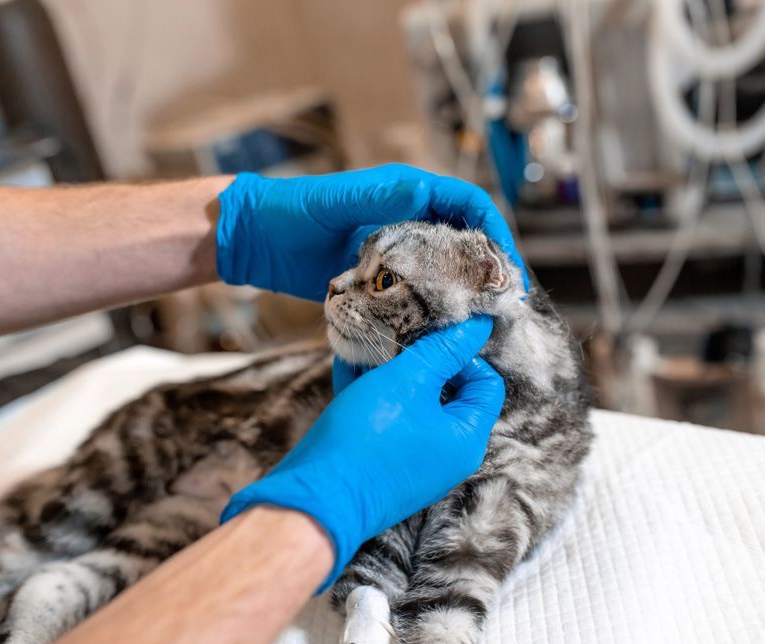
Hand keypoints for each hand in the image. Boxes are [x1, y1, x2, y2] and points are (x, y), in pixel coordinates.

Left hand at [216, 163, 526, 300]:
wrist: (259, 241)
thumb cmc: (293, 212)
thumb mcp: (335, 203)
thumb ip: (376, 198)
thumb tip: (420, 188)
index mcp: (409, 194)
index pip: (469, 205)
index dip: (494, 230)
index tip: (506, 263)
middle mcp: (411, 221)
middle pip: (466, 242)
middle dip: (489, 268)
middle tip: (504, 302)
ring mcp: (399, 255)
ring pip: (447, 271)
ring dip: (466, 293)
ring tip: (484, 322)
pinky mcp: (384, 283)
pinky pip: (419, 296)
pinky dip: (435, 312)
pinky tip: (444, 334)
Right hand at [220, 316, 504, 589]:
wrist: (316, 496)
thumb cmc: (368, 437)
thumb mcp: (409, 380)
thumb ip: (446, 350)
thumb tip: (480, 325)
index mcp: (466, 438)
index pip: (486, 384)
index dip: (464, 353)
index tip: (433, 336)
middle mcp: (444, 454)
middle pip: (446, 392)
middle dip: (420, 357)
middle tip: (397, 331)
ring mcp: (411, 460)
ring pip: (408, 402)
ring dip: (390, 369)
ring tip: (367, 339)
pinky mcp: (380, 462)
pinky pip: (383, 417)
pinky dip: (369, 389)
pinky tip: (346, 361)